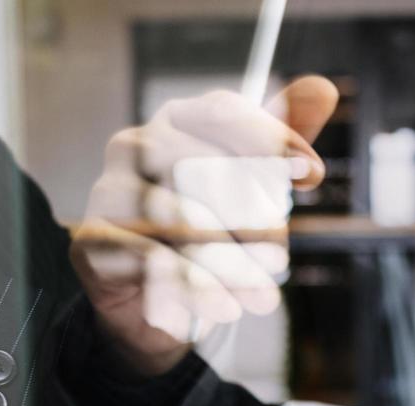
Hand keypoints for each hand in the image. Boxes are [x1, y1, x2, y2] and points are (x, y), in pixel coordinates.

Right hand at [73, 76, 339, 375]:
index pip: (222, 112)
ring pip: (175, 216)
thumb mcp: (257, 184)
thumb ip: (286, 138)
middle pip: (198, 162)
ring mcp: (108, 189)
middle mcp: (135, 144)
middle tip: (280, 260)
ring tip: (262, 296)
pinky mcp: (92, 238)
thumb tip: (323, 89)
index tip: (310, 177)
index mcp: (177, 120)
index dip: (269, 139)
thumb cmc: (212, 230)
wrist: (162, 300)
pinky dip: (193, 286)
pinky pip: (147, 258)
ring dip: (228, 262)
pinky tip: (225, 307)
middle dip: (250, 215)